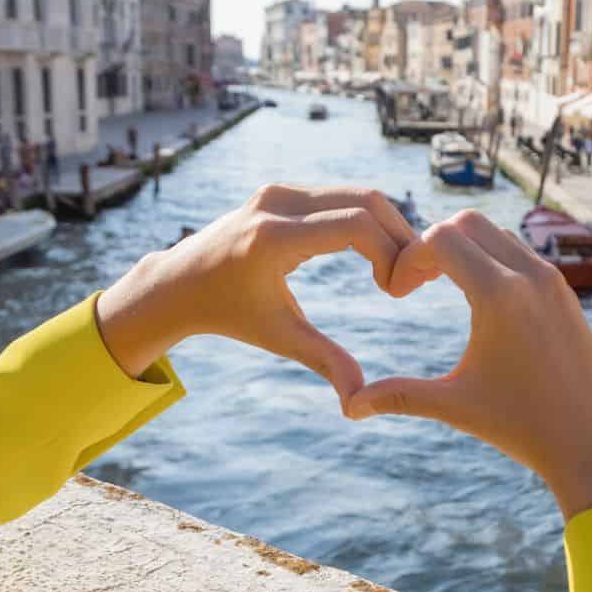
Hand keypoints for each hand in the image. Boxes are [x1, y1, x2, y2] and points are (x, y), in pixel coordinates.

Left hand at [94, 185, 416, 398]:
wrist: (179, 283)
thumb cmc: (230, 315)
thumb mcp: (278, 337)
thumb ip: (323, 361)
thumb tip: (360, 401)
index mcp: (273, 239)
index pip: (355, 226)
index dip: (391, 253)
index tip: (395, 292)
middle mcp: (277, 202)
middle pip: (366, 200)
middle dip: (400, 235)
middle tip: (412, 277)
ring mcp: (279, 190)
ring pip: (357, 193)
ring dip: (387, 226)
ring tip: (398, 269)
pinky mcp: (283, 189)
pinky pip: (339, 195)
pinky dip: (367, 219)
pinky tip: (377, 254)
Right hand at [345, 211, 591, 520]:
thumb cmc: (525, 428)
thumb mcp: (456, 406)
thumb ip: (399, 396)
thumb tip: (348, 408)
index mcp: (499, 295)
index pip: (439, 238)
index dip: (407, 258)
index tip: (396, 293)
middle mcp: (530, 276)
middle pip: (467, 222)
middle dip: (433, 242)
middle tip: (414, 282)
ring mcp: (553, 281)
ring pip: (497, 233)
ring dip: (464, 248)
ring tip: (440, 286)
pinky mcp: (566, 293)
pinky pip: (521, 253)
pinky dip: (492, 260)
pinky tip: (476, 299)